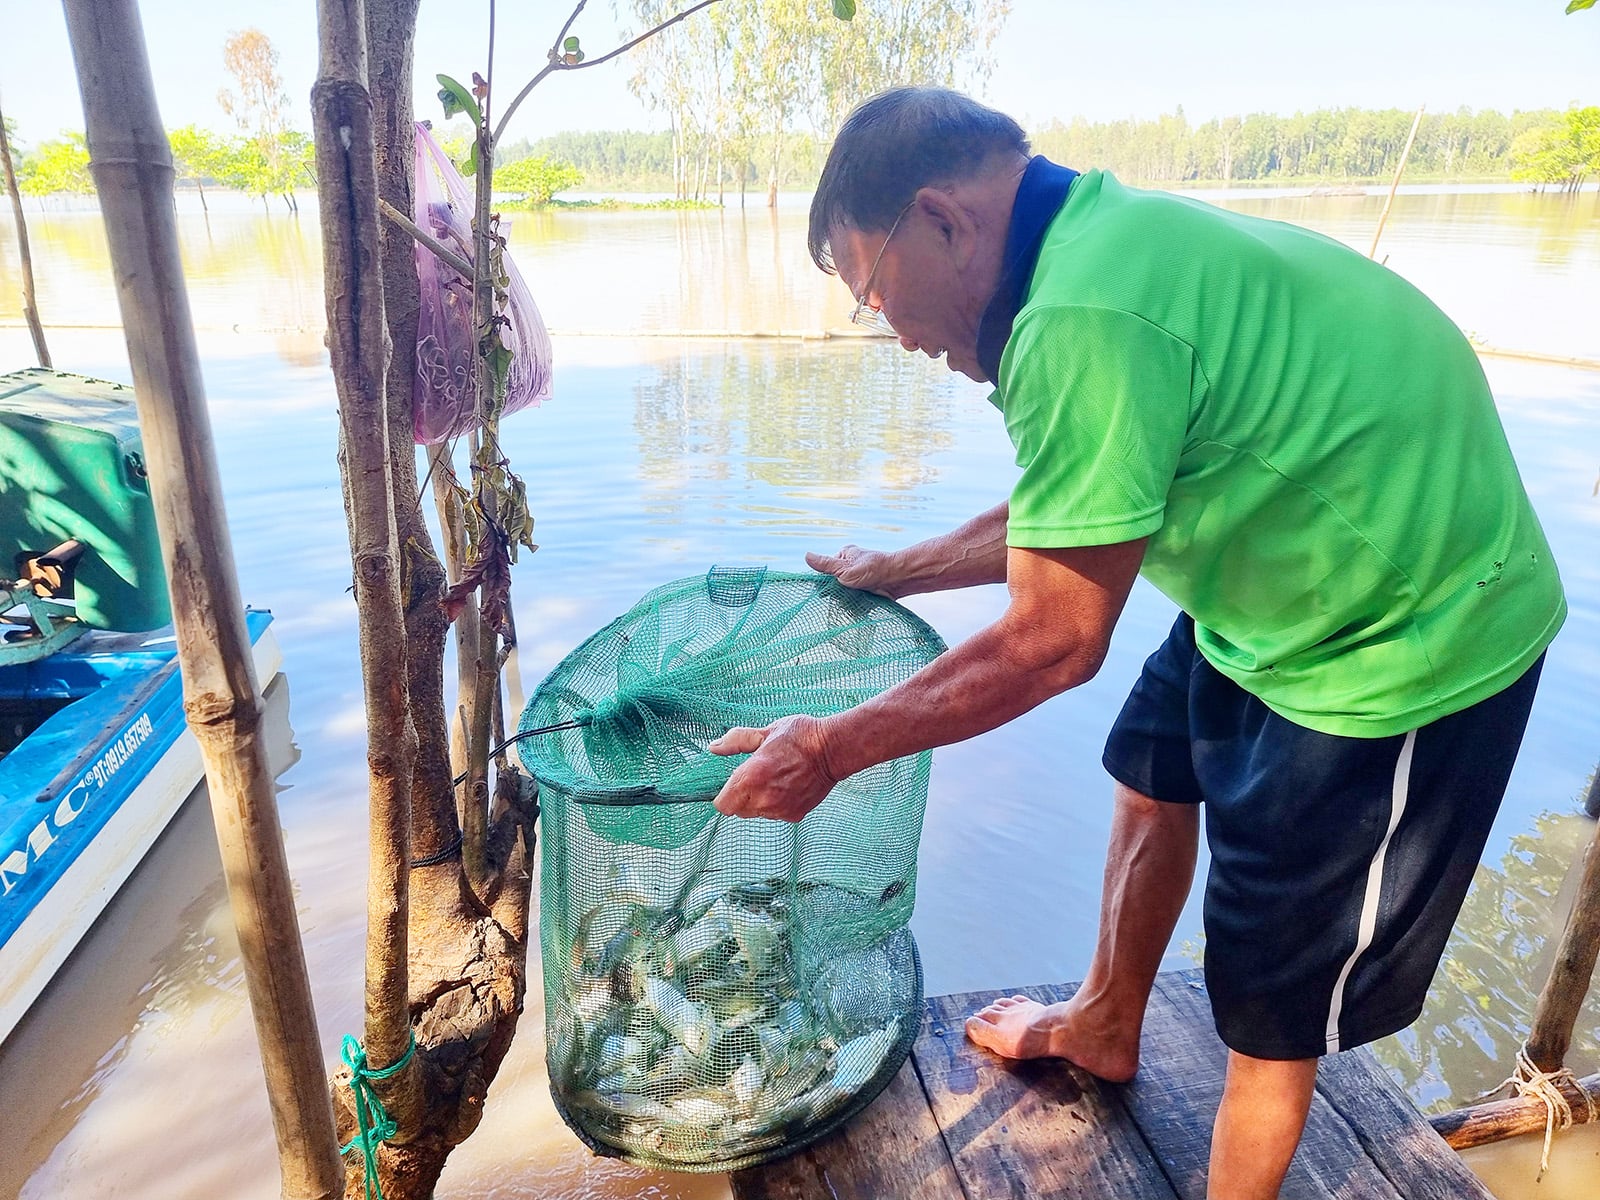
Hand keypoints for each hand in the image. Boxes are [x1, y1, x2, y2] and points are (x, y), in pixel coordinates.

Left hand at [709, 714, 839, 822]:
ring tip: (777, 778)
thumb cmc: (800, 736)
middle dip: (741, 796)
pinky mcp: (794, 815)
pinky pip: (775, 814)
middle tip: (758, 776)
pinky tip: (789, 786)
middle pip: (738, 810)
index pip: (722, 805)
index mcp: (751, 777)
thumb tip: (713, 747)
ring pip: (757, 813)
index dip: (724, 794)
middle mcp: (763, 798)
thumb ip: (736, 742)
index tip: (734, 782)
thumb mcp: (765, 733)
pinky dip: (777, 804)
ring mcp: (780, 809)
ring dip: (759, 801)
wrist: (833, 750)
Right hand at [805, 544, 902, 598]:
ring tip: (855, 600)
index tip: (826, 591)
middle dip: (838, 593)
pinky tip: (859, 607)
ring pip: (845, 594)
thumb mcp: (844, 568)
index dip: (825, 582)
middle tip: (844, 596)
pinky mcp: (866, 591)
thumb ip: (825, 565)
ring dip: (848, 601)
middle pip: (835, 584)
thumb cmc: (872, 570)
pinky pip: (855, 601)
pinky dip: (856, 606)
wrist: (898, 580)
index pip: (826, 571)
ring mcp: (859, 579)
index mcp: (844, 556)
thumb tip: (806, 555)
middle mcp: (851, 567)